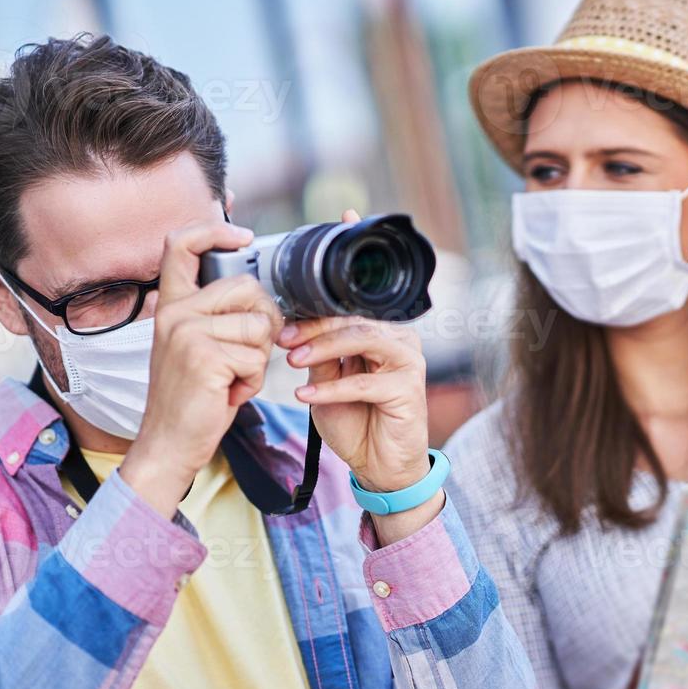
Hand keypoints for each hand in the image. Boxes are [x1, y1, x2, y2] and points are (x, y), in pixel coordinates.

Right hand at [122, 221, 282, 513]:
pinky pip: (256, 357)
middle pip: (248, 287)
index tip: (243, 237)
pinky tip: (228, 393)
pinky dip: (253, 381)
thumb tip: (261, 290)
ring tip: (230, 378)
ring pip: (259, 326)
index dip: (213, 229)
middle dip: (264, 323)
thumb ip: (218, 314)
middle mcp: (173, 312)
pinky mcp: (203, 357)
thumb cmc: (195, 396)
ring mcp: (186, 333)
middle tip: (244, 355)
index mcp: (171, 304)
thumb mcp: (198, 345)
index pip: (180, 244)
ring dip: (258, 359)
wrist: (169, 443)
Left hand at [275, 210, 434, 531]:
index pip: (359, 294)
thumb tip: (291, 318)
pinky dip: (330, 388)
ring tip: (290, 358)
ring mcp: (408, 361)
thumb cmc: (354, 419)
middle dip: (314, 321)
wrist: (379, 466)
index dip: (350, 259)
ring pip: (362, 340)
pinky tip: (305, 394)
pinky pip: (364, 382)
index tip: (338, 222)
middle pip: (354, 315)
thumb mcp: (326, 378)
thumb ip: (317, 348)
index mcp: (380, 329)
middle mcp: (400, 338)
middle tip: (279, 332)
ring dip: (322, 348)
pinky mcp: (408, 390)